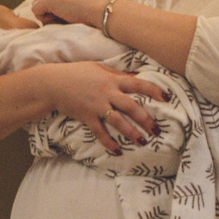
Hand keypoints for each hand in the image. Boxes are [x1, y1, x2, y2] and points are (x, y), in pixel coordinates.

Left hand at [30, 0, 110, 28]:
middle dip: (47, 12)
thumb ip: (65, 5)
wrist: (101, 10)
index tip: (66, 15)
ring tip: (63, 18)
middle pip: (39, 1)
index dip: (52, 9)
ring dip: (46, 15)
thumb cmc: (94, 12)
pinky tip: (60, 18)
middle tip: (63, 18)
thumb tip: (51, 15)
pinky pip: (36, 11)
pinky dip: (44, 18)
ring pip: (36, 6)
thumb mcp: (78, 4)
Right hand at [45, 61, 164, 148]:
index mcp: (112, 79)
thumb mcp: (98, 67)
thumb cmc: (75, 73)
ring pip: (118, 122)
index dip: (154, 91)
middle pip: (132, 107)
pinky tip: (117, 151)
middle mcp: (107, 93)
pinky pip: (99, 132)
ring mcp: (97, 106)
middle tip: (157, 130)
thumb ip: (117, 73)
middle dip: (146, 120)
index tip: (166, 98)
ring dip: (132, 133)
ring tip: (143, 142)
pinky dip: (108, 142)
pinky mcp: (86, 117)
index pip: (139, 84)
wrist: (52, 84)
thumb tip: (136, 76)